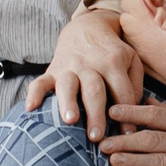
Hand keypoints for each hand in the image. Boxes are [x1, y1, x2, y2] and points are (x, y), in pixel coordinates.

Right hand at [24, 9, 144, 142]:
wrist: (86, 29)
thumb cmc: (112, 53)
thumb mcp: (131, 61)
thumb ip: (135, 85)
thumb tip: (130, 114)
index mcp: (113, 63)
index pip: (122, 92)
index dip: (126, 115)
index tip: (128, 136)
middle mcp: (90, 65)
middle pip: (94, 90)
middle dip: (96, 114)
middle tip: (97, 137)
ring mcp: (69, 67)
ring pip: (67, 85)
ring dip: (68, 103)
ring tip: (70, 121)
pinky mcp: (52, 70)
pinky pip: (40, 82)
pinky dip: (34, 94)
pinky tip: (30, 108)